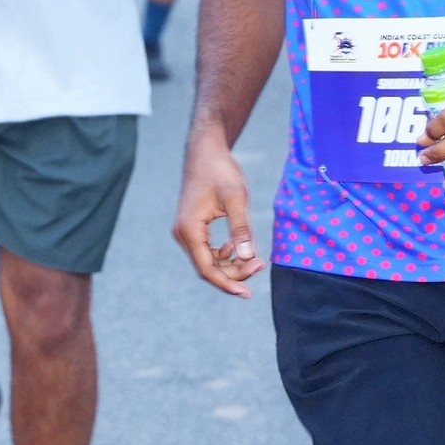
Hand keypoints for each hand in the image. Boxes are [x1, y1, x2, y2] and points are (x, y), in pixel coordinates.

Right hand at [173, 130, 263, 296]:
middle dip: (234, 272)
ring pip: (208, 261)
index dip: (228, 284)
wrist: (205, 151)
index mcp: (189, 230)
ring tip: (255, 259)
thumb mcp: (236, 198)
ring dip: (230, 265)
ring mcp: (186, 231)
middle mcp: (183, 234)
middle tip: (261, 265)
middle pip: (208, 268)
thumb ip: (241, 229)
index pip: (207, 270)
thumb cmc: (220, 171)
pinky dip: (224, 254)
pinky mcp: (193, 227)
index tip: (248, 294)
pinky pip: (207, 251)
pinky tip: (238, 248)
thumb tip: (247, 257)